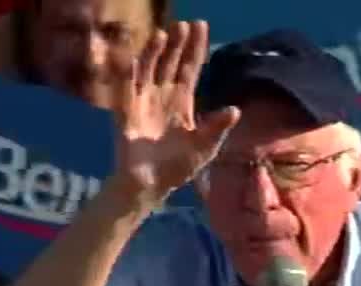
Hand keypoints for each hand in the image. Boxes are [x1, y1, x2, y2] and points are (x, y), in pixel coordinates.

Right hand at [111, 20, 240, 200]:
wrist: (151, 186)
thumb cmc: (178, 167)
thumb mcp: (204, 147)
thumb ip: (217, 128)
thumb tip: (235, 110)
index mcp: (182, 101)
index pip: (190, 68)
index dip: (195, 48)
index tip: (200, 25)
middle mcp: (162, 95)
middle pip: (170, 63)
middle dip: (177, 44)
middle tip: (183, 24)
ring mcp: (143, 102)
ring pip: (148, 70)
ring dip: (154, 53)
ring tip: (162, 35)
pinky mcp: (126, 114)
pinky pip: (126, 90)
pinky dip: (128, 75)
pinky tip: (132, 61)